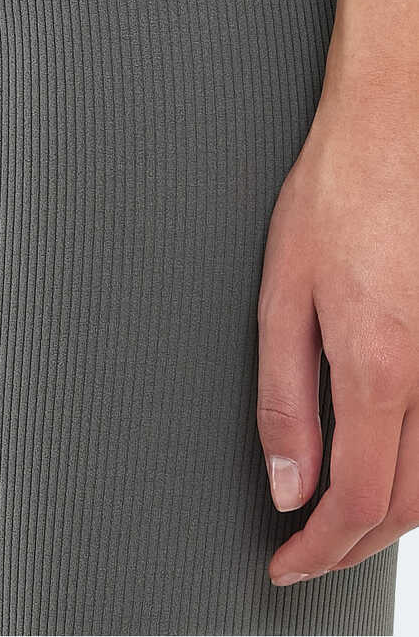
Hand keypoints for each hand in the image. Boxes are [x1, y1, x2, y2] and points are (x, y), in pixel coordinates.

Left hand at [257, 59, 418, 584]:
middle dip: (353, 545)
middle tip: (307, 551)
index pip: (356, 500)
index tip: (287, 563)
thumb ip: (284, 396)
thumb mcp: (282, 290)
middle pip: (408, 506)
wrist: (396, 124)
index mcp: (380, 364)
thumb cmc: (337, 190)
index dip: (318, 549)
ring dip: (394, 517)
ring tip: (343, 523)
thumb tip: (288, 482)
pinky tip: (395, 466)